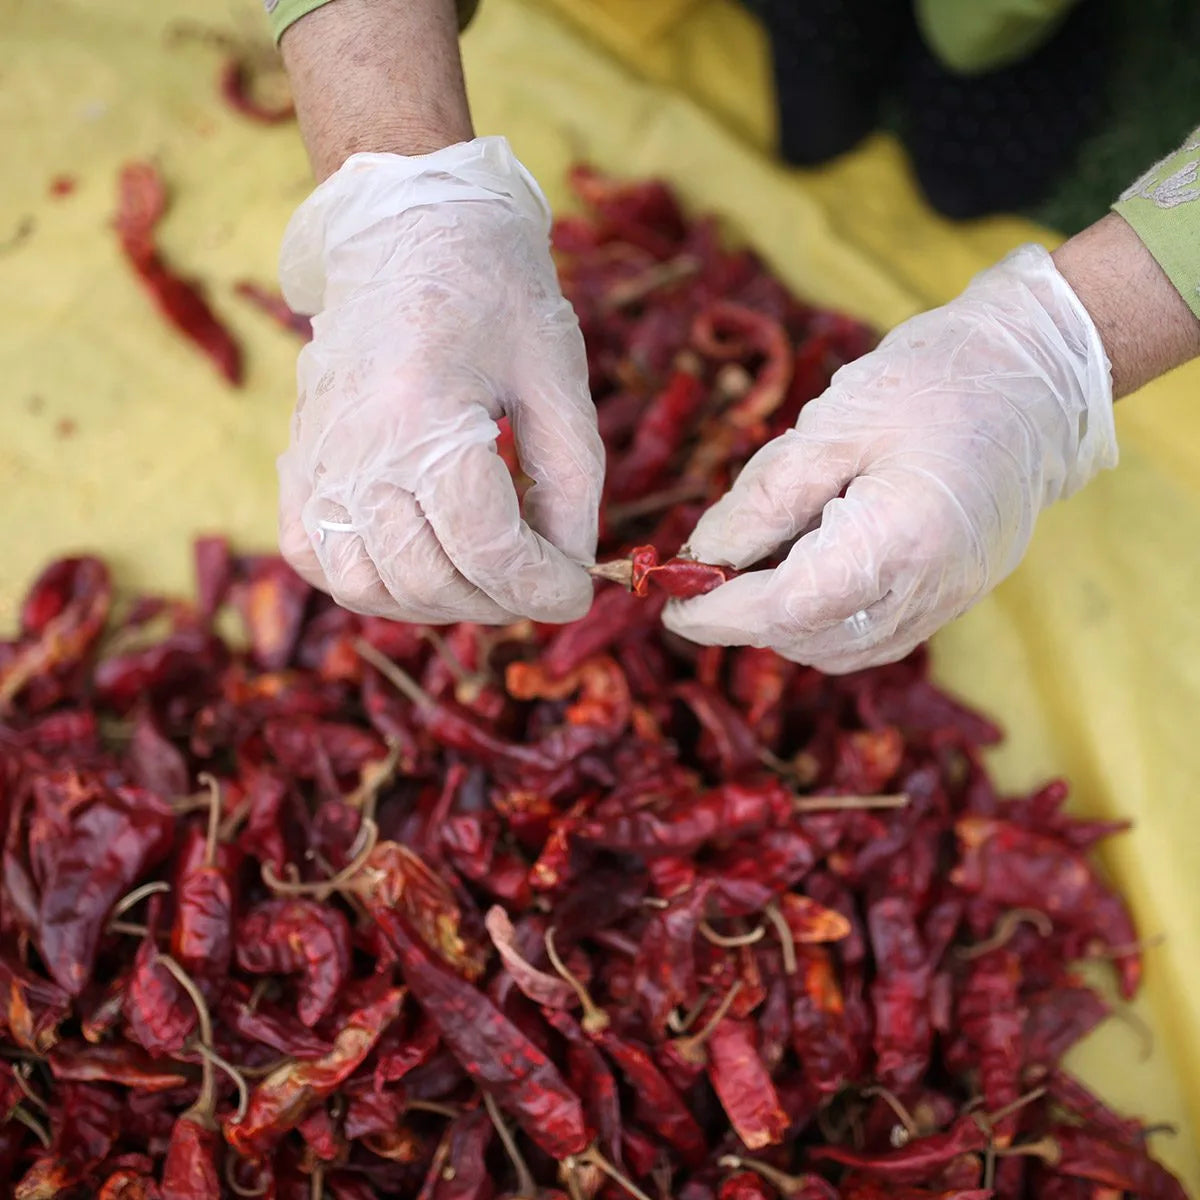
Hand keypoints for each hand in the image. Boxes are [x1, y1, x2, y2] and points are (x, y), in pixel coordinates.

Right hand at [276, 137, 603, 623]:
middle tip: (541, 580)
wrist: (409, 229)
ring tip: (487, 576)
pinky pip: (319, 562)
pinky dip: (375, 585)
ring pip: (371, 588)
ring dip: (441, 603)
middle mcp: (356, 448)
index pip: (485, 546)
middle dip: (502, 601)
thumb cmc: (494, 291)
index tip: (578, 593)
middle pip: (429, 579)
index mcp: (424, 413)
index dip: (542, 587)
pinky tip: (422, 561)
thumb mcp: (557, 378)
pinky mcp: (296, 467)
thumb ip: (571, 483)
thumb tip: (571, 570)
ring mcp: (315, 462)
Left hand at [663, 244, 1117, 672]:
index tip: (671, 604)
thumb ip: (762, 500)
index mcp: (900, 540)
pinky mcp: (955, 597)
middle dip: (744, 619)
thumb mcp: (832, 425)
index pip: (787, 608)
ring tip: (753, 567)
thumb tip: (701, 555)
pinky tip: (803, 572)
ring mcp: (949, 600)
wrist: (1040, 374)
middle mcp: (929, 589)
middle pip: (808, 639)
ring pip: (838, 651)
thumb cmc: (937, 380)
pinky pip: (873, 639)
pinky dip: (822, 622)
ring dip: (781, 624)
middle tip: (706, 574)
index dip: (719, 614)